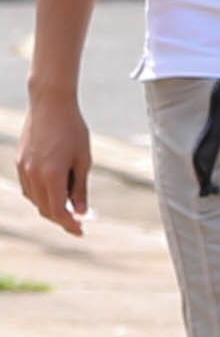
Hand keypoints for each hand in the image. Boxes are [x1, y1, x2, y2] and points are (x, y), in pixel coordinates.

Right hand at [14, 94, 88, 234]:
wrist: (50, 105)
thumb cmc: (72, 130)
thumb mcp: (83, 160)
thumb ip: (80, 188)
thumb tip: (81, 212)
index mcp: (51, 175)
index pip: (58, 211)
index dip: (70, 225)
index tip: (81, 232)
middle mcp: (33, 174)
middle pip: (45, 209)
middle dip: (62, 219)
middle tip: (78, 224)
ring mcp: (23, 168)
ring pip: (35, 199)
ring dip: (50, 207)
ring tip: (69, 208)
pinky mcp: (20, 162)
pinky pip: (28, 187)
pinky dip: (41, 195)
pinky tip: (55, 193)